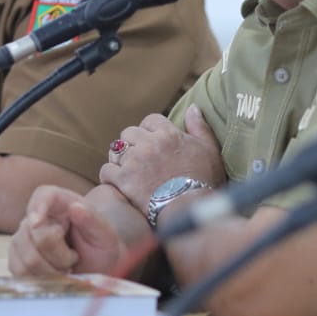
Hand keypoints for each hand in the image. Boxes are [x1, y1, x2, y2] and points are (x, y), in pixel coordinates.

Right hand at [8, 185, 126, 276]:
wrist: (93, 263)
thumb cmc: (98, 243)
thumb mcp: (104, 232)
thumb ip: (92, 219)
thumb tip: (76, 207)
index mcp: (59, 201)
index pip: (43, 196)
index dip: (37, 207)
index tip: (38, 222)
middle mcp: (36, 216)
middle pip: (36, 235)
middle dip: (59, 255)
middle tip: (74, 258)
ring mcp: (22, 238)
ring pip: (28, 258)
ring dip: (52, 270)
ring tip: (66, 267)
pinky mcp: (16, 259)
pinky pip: (20, 272)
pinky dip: (40, 279)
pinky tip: (53, 276)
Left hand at [100, 106, 225, 207]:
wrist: (189, 208)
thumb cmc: (203, 181)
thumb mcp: (210, 150)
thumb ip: (199, 126)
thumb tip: (193, 107)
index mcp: (168, 133)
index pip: (150, 120)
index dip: (150, 131)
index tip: (154, 143)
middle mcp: (148, 143)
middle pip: (129, 133)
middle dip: (132, 143)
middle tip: (139, 158)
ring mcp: (134, 161)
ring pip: (115, 150)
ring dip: (120, 158)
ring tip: (128, 170)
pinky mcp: (122, 179)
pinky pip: (106, 170)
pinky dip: (110, 176)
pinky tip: (119, 183)